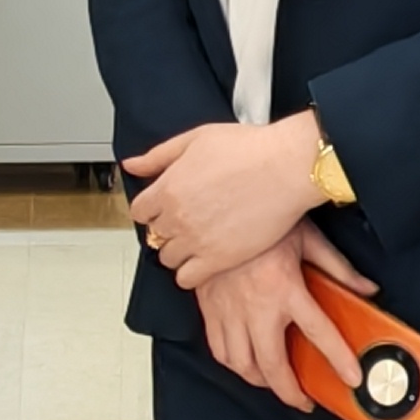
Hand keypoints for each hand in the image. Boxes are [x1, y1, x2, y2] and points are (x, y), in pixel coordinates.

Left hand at [123, 112, 325, 290]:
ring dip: (178, 251)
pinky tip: (204, 259)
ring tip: (197, 240)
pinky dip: (190, 273)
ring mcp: (196, 242)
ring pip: (168, 259)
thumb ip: (159, 156)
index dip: (151, 208)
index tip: (164, 207)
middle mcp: (177, 218)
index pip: (139, 211)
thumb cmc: (250, 149)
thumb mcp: (196, 139)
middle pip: (154, 235)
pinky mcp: (219, 260)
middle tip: (186, 221)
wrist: (288, 167)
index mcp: (168, 188)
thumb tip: (132, 165)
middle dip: (166, 228)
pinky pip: (186, 279)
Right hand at [190, 222, 377, 410]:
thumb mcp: (309, 238)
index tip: (351, 379)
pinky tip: (244, 363)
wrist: (218, 204)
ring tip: (274, 382)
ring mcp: (229, 309)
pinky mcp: (209, 306)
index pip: (319, 334)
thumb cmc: (265, 218)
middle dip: (290, 392)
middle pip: (272, 365)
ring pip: (241, 363)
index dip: (339, 360)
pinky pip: (218, 348)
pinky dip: (232, 363)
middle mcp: (256, 305)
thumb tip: (367, 289)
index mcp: (286, 288)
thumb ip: (339, 269)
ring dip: (259, 380)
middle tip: (303, 401)